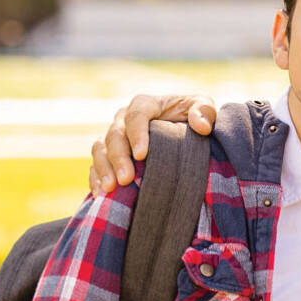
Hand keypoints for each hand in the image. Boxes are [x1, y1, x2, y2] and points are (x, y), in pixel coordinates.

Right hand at [89, 93, 217, 194]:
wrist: (185, 133)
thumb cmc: (194, 117)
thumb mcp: (203, 107)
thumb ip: (204, 111)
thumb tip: (201, 125)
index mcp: (146, 105)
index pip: (136, 115)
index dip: (136, 135)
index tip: (142, 156)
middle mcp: (124, 119)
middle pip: (115, 135)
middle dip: (118, 158)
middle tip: (126, 179)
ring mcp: (115, 137)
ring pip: (100, 149)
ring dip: (103, 169)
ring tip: (111, 189)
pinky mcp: (109, 154)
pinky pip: (96, 164)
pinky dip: (96, 178)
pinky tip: (101, 195)